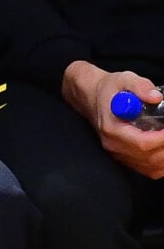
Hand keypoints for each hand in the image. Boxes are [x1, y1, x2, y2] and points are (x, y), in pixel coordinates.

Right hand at [63, 60, 163, 179]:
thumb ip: (140, 86)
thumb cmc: (110, 89)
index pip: (142, 143)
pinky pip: (149, 170)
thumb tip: (156, 97)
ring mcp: (119, 155)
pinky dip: (162, 165)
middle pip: (150, 158)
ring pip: (152, 167)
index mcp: (112, 129)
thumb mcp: (124, 79)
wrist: (92, 98)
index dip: (162, 139)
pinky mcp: (125, 159)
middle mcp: (114, 146)